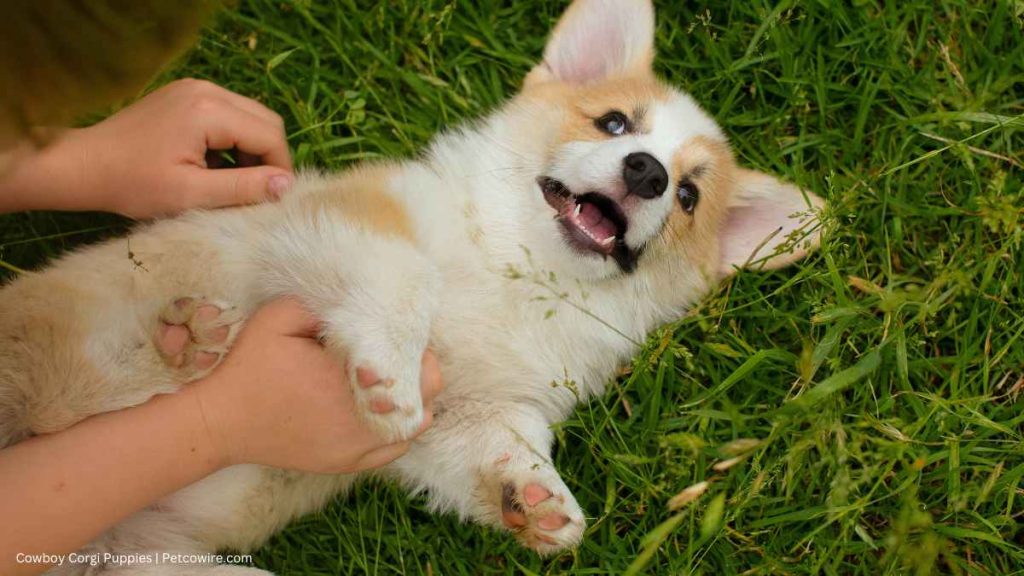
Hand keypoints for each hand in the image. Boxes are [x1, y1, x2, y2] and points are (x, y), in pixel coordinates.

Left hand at [70, 78, 292, 217]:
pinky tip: (212, 166)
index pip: (270, 135)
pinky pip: (228, 115)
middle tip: (254, 191)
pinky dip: (232, 141)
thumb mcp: (190, 194)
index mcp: (209, 110)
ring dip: (250, 150)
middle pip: (265, 120)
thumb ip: (243, 188)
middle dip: (268, 157)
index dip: (279, 169)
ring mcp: (195, 88)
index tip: (271, 200)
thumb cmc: (132, 183)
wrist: (83, 165)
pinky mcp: (186, 95)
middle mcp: (206, 89)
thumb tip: (286, 185)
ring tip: (230, 181)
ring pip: (249, 117)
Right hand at [193, 299, 443, 473]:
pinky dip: (401, 430)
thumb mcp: (278, 317)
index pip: (414, 360)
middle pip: (426, 391)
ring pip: (416, 422)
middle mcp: (363, 416)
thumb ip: (320, 304)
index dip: (413, 345)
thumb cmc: (251, 367)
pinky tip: (388, 412)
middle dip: (420, 369)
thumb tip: (357, 301)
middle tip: (399, 356)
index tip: (397, 335)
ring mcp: (358, 445)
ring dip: (415, 400)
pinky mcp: (349, 462)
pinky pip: (396, 449)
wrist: (224, 422)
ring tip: (395, 383)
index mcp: (353, 376)